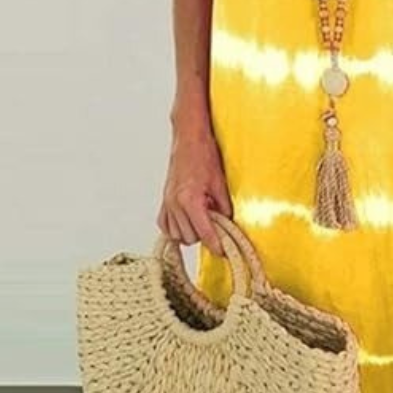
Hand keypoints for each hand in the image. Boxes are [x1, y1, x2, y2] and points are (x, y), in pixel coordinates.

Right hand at [157, 128, 232, 256]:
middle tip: (217, 225)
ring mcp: (167, 202)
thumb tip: (228, 225)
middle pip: (190, 238)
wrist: (189, 139)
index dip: (216, 245)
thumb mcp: (220, 183)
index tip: (223, 252)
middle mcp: (175, 204)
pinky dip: (176, 228)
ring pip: (177, 235)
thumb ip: (224, 208)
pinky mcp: (164, 200)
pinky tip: (188, 221)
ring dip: (191, 232)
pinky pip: (166, 226)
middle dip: (204, 235)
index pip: (204, 233)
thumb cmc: (205, 156)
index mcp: (190, 200)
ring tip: (203, 219)